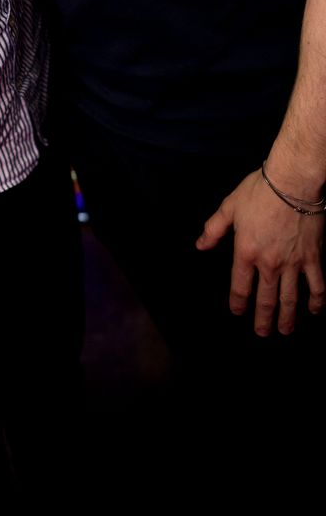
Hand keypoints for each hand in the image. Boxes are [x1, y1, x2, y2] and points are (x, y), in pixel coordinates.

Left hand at [196, 169, 324, 334]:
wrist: (292, 183)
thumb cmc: (259, 191)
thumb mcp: (229, 207)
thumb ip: (214, 229)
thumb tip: (200, 245)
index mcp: (246, 252)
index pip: (239, 286)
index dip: (238, 302)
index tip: (237, 312)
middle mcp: (269, 263)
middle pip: (265, 299)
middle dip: (262, 319)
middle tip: (262, 333)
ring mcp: (293, 263)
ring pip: (290, 299)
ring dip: (287, 318)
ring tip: (284, 331)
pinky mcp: (312, 258)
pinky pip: (317, 285)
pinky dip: (317, 301)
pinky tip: (314, 311)